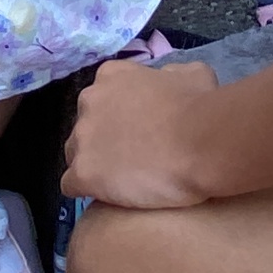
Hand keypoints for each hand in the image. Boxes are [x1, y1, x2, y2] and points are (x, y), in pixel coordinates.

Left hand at [63, 58, 219, 207]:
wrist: (201, 143)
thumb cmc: (200, 107)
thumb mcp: (192, 74)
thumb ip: (170, 75)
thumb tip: (168, 80)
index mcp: (111, 76)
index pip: (102, 98)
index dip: (119, 118)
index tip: (139, 131)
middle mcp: (89, 101)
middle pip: (86, 126)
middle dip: (104, 142)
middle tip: (135, 157)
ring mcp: (82, 137)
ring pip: (76, 156)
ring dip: (95, 166)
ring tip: (124, 182)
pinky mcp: (82, 173)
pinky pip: (71, 185)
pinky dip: (89, 191)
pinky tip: (111, 198)